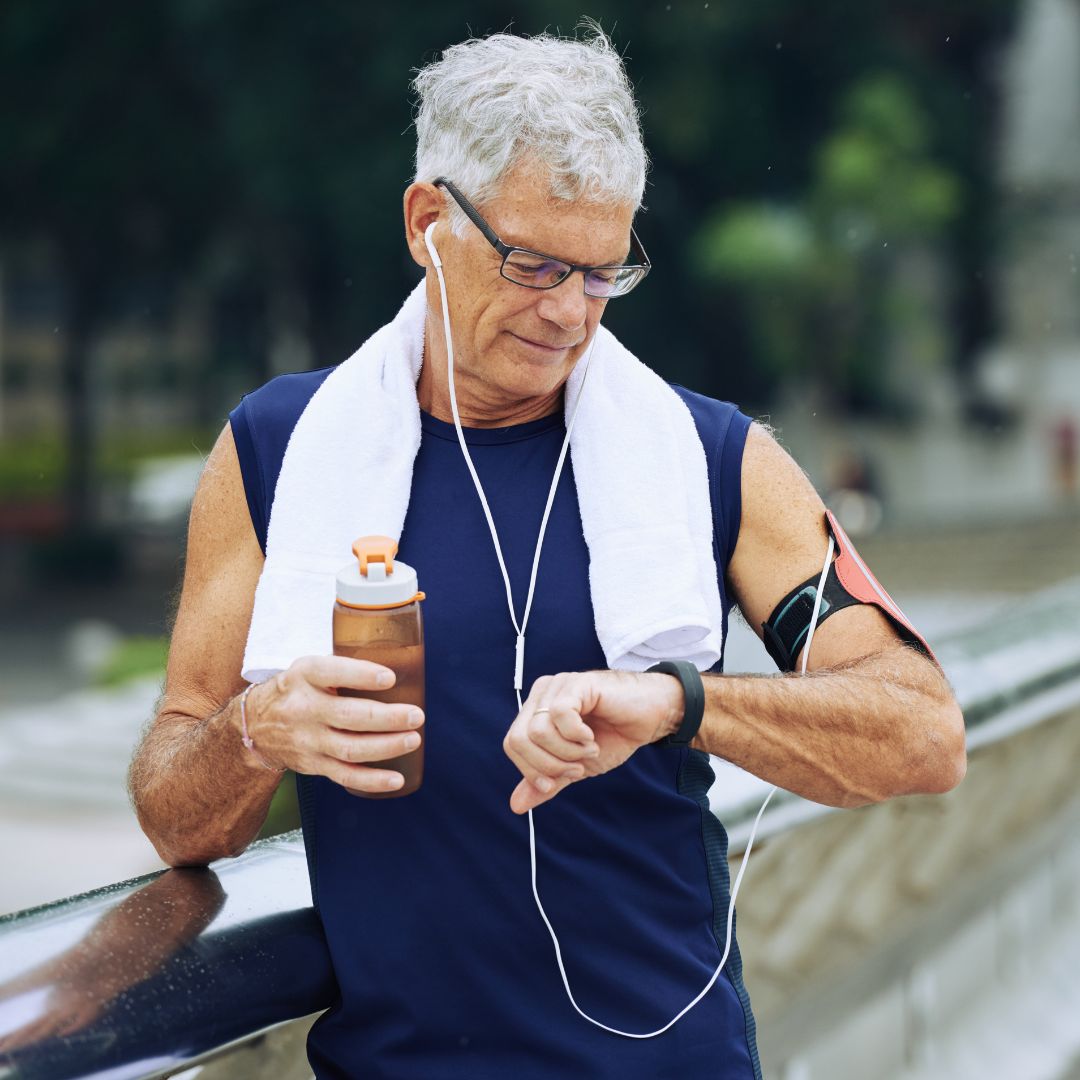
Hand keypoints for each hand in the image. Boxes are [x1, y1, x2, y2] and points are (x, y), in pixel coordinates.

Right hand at [244, 656, 424, 794]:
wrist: (255, 724)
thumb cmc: (298, 689)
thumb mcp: (308, 668)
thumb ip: (342, 668)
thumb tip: (399, 664)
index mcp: (304, 675)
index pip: (331, 671)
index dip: (361, 675)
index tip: (390, 678)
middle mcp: (303, 708)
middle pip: (348, 716)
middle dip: (386, 718)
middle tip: (416, 715)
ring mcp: (307, 740)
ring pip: (350, 748)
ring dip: (386, 747)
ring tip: (413, 739)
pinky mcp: (313, 765)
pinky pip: (345, 776)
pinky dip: (372, 781)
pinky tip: (397, 779)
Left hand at [503, 670, 683, 814]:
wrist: (651, 718)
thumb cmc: (614, 736)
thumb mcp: (576, 766)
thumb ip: (548, 781)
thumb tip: (516, 805)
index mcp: (536, 711)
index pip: (512, 744)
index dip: (531, 770)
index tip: (558, 781)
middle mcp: (542, 695)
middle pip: (519, 739)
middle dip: (549, 765)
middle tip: (577, 767)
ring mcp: (558, 686)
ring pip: (538, 731)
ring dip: (567, 752)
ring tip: (589, 750)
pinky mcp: (577, 684)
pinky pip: (560, 714)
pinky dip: (577, 736)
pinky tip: (592, 738)